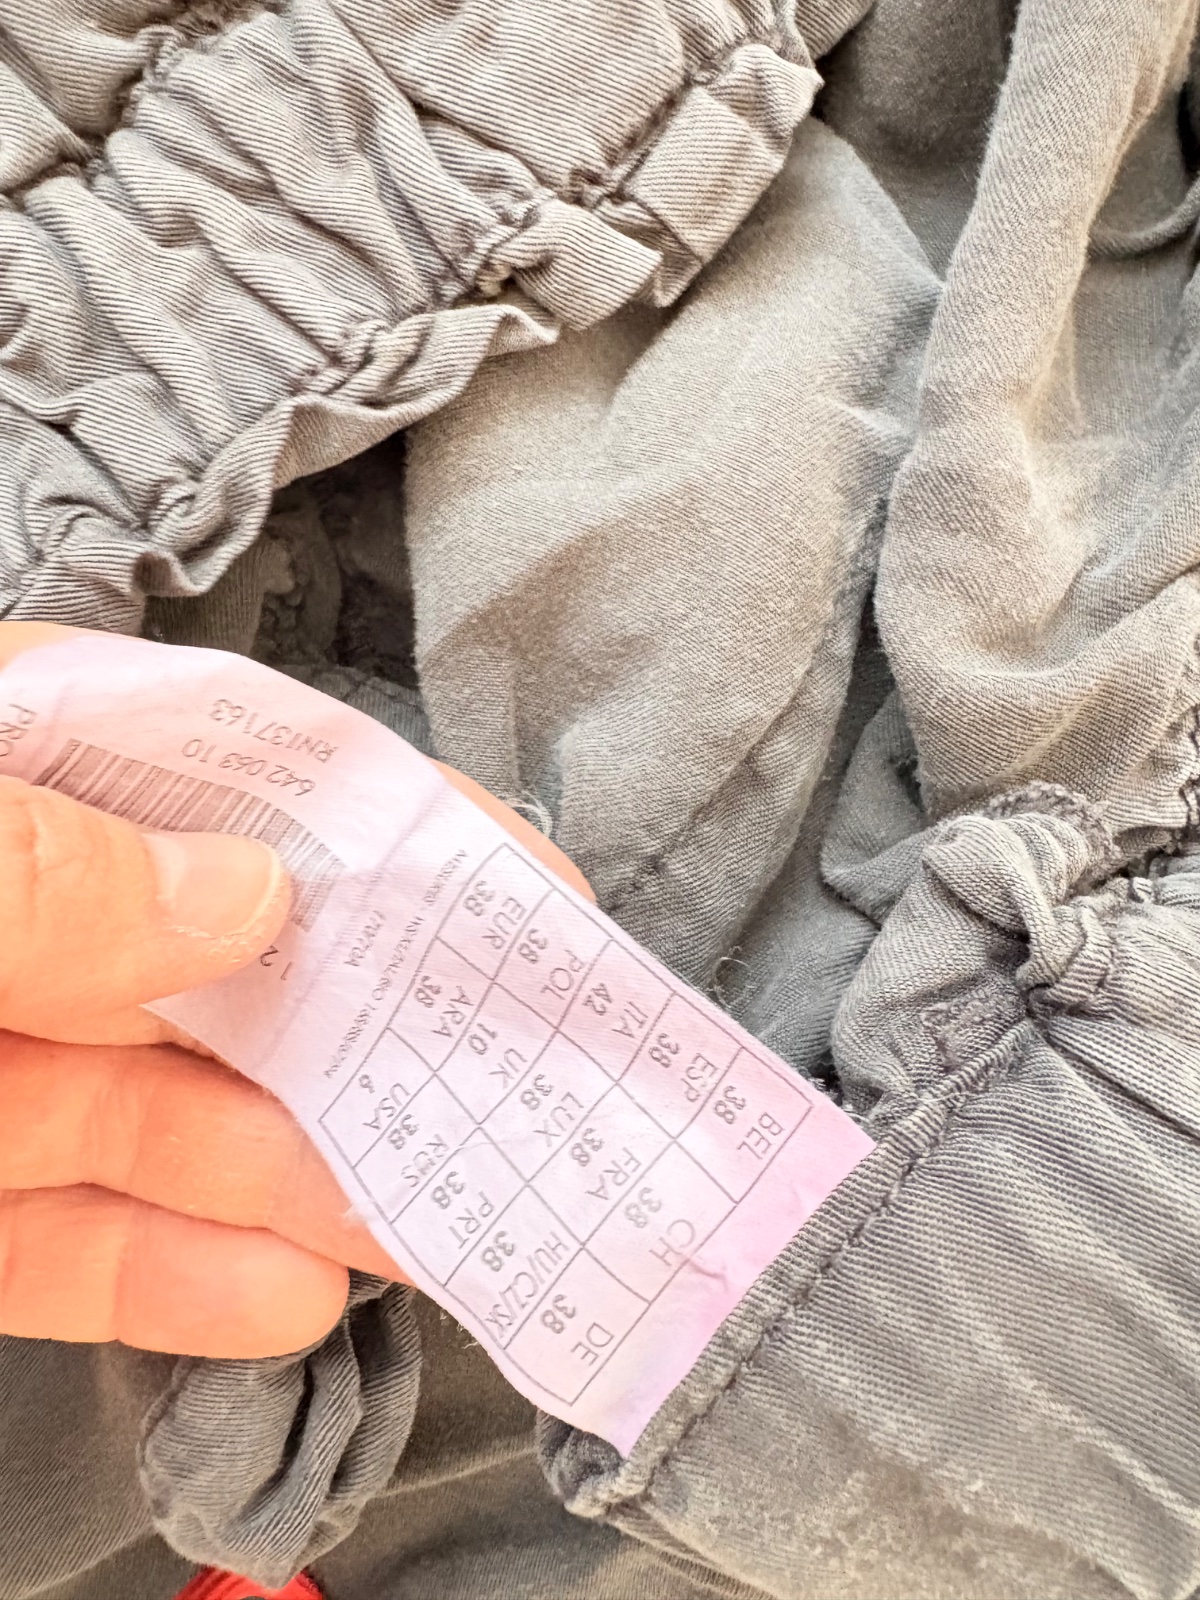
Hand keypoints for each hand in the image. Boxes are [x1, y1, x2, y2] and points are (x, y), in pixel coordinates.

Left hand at [0, 624, 588, 1360]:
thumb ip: (47, 865)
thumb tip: (254, 895)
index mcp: (3, 764)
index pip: (223, 765)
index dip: (383, 820)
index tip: (526, 893)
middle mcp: (7, 914)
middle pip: (223, 959)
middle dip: (372, 1028)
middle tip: (520, 1090)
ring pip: (158, 1112)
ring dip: (302, 1172)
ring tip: (436, 1222)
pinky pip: (53, 1239)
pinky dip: (164, 1274)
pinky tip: (284, 1297)